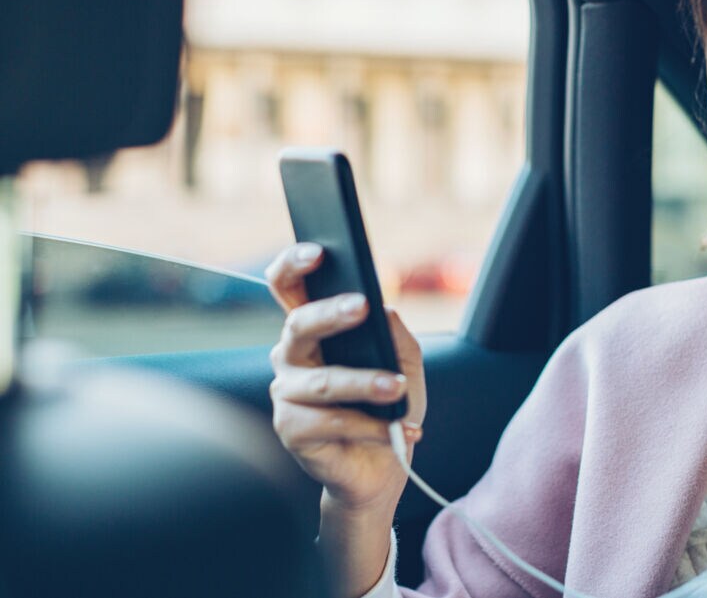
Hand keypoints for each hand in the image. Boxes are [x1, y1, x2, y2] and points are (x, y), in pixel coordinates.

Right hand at [265, 243, 427, 513]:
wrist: (382, 468)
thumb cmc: (388, 408)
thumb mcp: (405, 365)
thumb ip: (395, 335)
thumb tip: (385, 309)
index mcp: (313, 332)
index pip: (290, 288)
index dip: (294, 265)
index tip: (318, 252)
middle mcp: (291, 357)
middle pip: (298, 325)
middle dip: (331, 313)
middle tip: (362, 306)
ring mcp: (286, 394)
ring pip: (322, 381)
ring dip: (365, 383)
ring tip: (397, 387)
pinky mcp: (290, 430)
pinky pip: (331, 421)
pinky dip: (371, 425)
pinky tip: (399, 429)